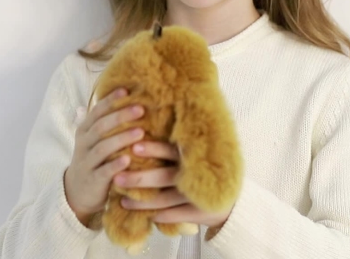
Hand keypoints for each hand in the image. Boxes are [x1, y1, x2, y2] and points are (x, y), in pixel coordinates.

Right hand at [64, 88, 145, 225]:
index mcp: (85, 130)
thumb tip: (128, 97)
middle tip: (141, 109)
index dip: (110, 100)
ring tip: (140, 132)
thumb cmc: (95, 159)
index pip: (97, 111)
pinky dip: (115, 165)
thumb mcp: (96, 139)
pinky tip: (128, 160)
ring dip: (121, 139)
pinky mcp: (92, 181)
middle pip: (100, 126)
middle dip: (120, 116)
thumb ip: (107, 122)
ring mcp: (87, 162)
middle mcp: (84, 144)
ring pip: (102, 148)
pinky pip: (103, 172)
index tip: (126, 90)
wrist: (77, 192)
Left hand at [114, 141, 232, 228]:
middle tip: (118, 178)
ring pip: (165, 199)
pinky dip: (160, 216)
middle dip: (139, 178)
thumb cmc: (205, 172)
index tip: (134, 147)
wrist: (232, 200)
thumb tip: (141, 134)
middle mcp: (193, 174)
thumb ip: (177, 147)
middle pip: (163, 176)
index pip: (170, 150)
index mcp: (192, 157)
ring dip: (143, 202)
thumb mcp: (196, 156)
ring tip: (123, 201)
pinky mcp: (200, 213)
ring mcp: (197, 195)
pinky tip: (146, 216)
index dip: (153, 149)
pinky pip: (174, 215)